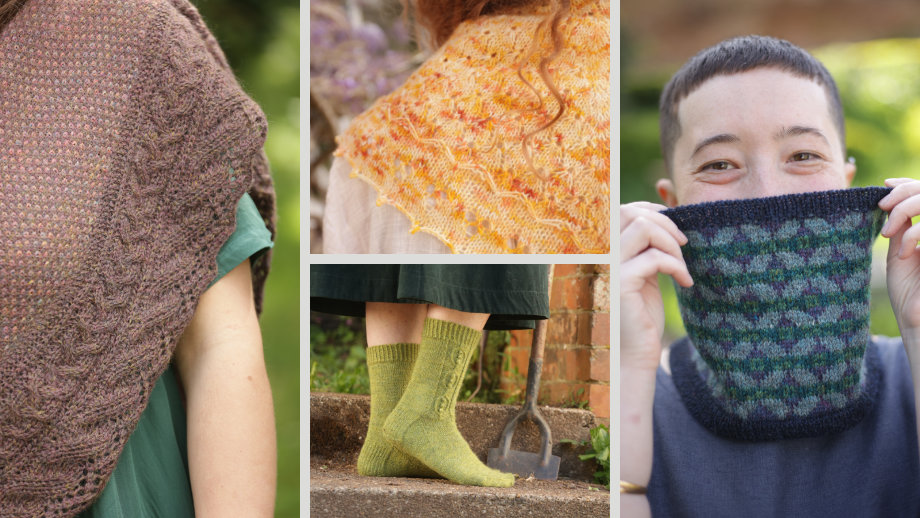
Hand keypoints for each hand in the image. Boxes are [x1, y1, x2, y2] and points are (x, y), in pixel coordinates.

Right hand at [619, 202, 692, 371]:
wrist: (633, 355)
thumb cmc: (641, 315)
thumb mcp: (644, 273)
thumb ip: (646, 247)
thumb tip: (663, 214)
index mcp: (603, 250)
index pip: (622, 210)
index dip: (652, 211)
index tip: (676, 229)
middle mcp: (600, 255)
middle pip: (631, 213)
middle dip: (665, 223)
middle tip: (684, 245)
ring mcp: (608, 267)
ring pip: (643, 228)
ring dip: (671, 243)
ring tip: (682, 266)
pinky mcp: (620, 284)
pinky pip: (654, 258)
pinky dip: (676, 266)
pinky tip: (685, 282)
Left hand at [879, 178, 919, 343]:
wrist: (917, 322)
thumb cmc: (907, 291)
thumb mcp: (899, 252)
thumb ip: (900, 225)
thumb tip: (891, 194)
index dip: (908, 185)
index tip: (885, 185)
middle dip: (905, 193)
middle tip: (883, 206)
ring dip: (907, 208)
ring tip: (887, 232)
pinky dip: (913, 235)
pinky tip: (902, 253)